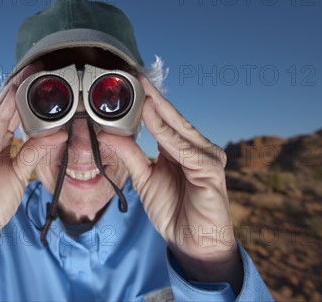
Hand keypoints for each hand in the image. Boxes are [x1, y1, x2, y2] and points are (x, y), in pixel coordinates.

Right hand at [0, 64, 67, 247]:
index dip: (20, 95)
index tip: (36, 78)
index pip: (6, 113)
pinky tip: (10, 111)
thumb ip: (34, 153)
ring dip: (8, 100)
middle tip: (31, 69)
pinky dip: (1, 125)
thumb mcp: (19, 174)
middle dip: (14, 89)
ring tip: (21, 81)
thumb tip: (59, 134)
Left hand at [97, 75, 242, 292]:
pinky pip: (184, 149)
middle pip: (173, 119)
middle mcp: (197, 149)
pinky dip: (167, 135)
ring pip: (179, 130)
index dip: (149, 103)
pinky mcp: (211, 170)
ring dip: (160, 112)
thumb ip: (131, 156)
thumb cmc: (174, 211)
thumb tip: (110, 135)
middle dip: (155, 98)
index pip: (165, 121)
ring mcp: (207, 157)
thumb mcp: (145, 180)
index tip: (131, 86)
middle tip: (137, 78)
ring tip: (143, 94)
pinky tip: (155, 120)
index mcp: (182, 149)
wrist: (193, 243)